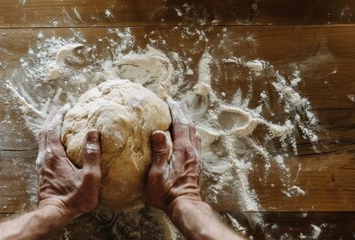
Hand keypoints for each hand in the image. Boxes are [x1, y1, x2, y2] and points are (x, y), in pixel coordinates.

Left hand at [37, 105, 101, 218]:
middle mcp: (44, 157)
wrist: (54, 214)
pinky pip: (42, 150)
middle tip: (59, 109)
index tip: (67, 107)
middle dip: (51, 118)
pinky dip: (47, 140)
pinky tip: (54, 144)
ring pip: (41, 141)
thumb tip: (93, 131)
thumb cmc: (74, 198)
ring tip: (56, 123)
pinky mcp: (41, 173)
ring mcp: (41, 165)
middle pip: (44, 131)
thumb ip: (92, 154)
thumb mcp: (90, 177)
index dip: (59, 116)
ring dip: (48, 129)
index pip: (54, 128)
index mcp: (54, 155)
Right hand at [146, 98, 201, 214]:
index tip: (169, 100)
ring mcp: (195, 158)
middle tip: (176, 102)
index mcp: (182, 150)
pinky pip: (195, 142)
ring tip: (182, 113)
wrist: (185, 207)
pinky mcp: (196, 165)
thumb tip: (159, 131)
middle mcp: (191, 151)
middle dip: (182, 112)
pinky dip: (191, 132)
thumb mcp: (157, 174)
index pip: (180, 124)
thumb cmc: (167, 193)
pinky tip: (189, 135)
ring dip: (188, 121)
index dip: (175, 111)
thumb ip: (159, 152)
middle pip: (189, 126)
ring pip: (194, 133)